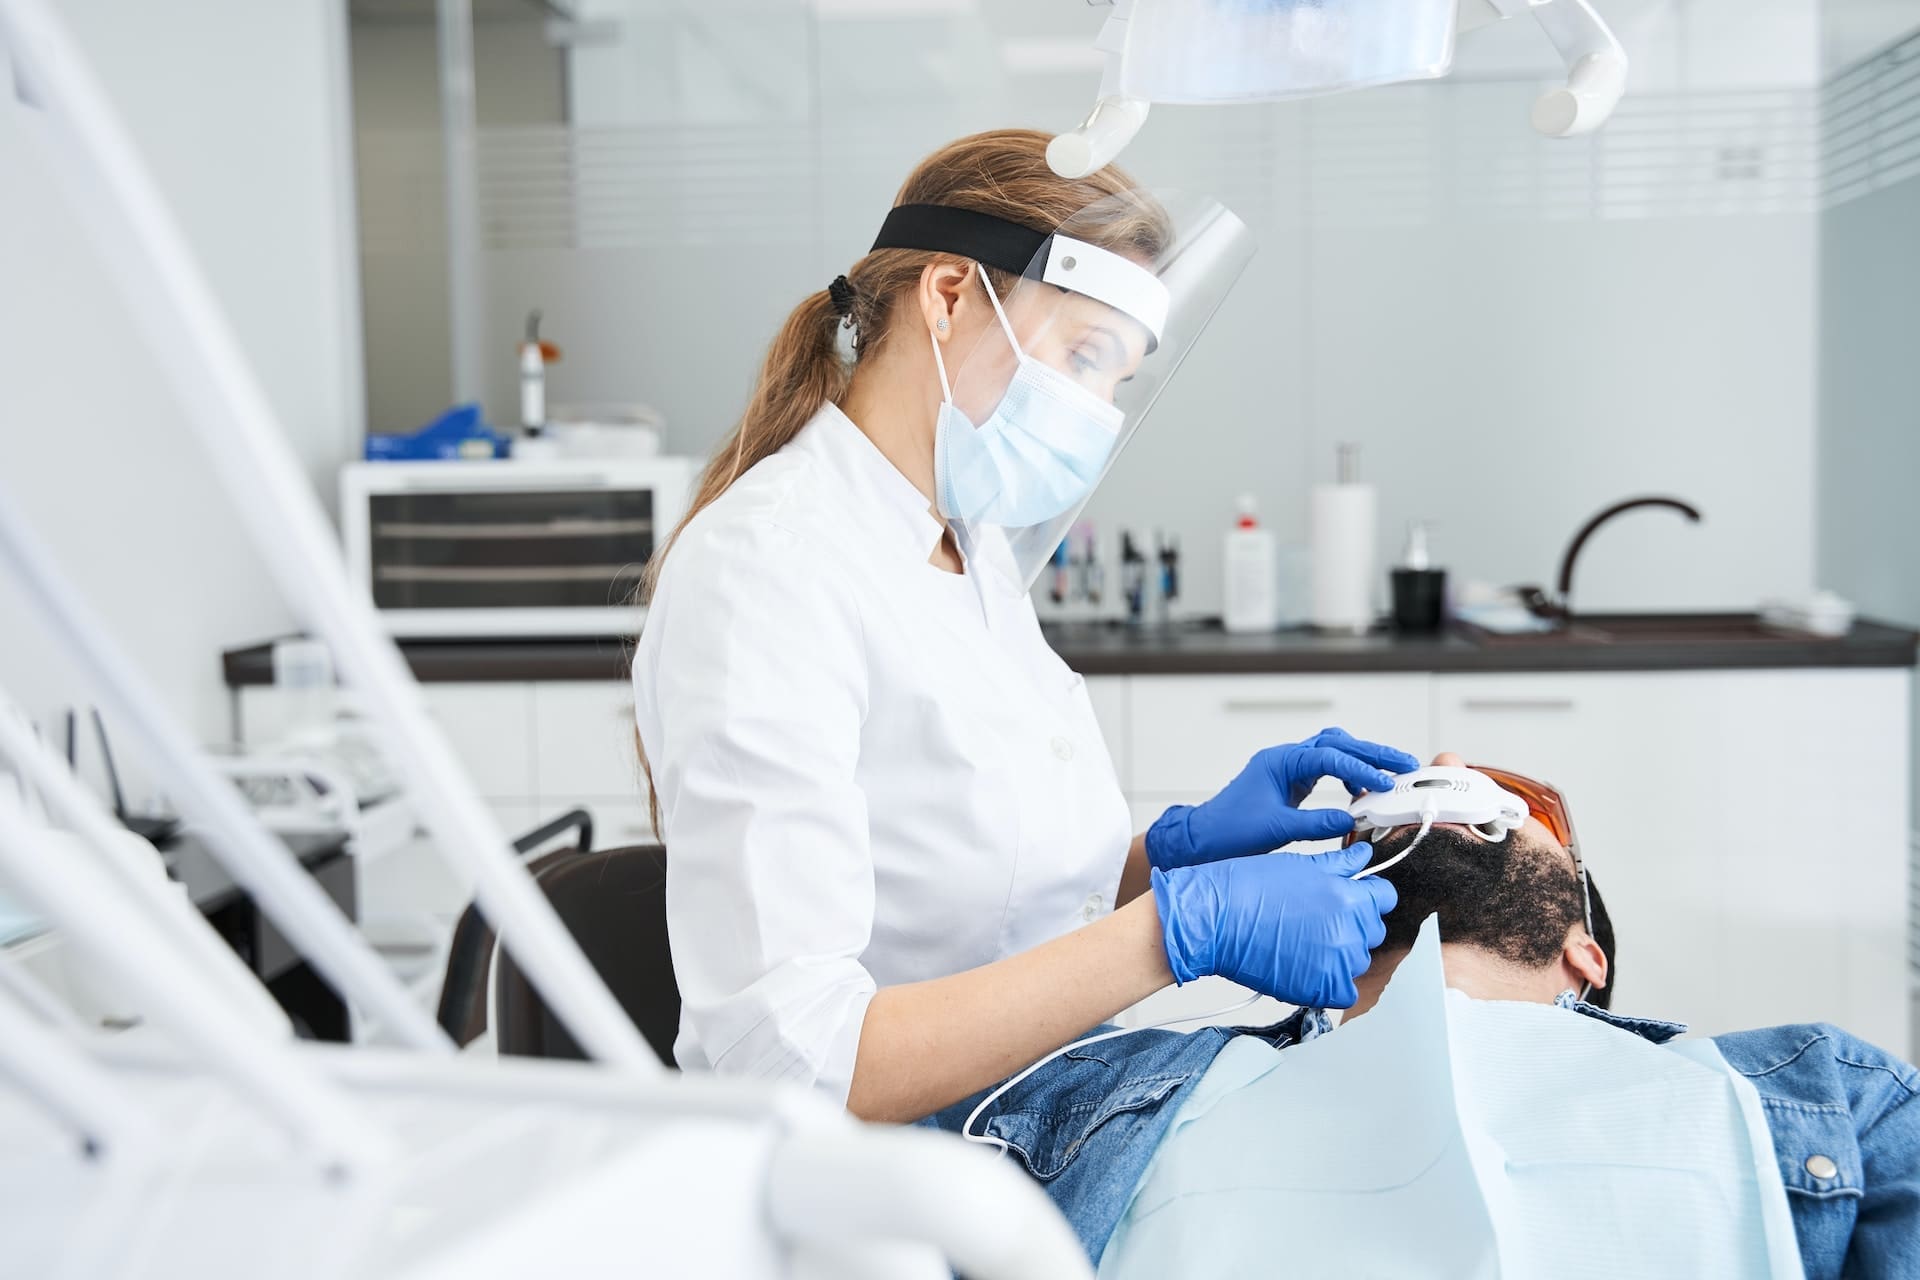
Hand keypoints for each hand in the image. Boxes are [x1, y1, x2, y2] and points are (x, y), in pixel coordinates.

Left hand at [1145, 727, 1419, 871]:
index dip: (1360, 768)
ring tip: (1388, 777)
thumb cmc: (1231, 831)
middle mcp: (1285, 759)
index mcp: (1279, 762)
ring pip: (1333, 751)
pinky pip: (1326, 769)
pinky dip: (1347, 775)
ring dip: (1361, 760)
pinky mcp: (1291, 782)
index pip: (1328, 756)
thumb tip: (1352, 820)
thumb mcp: (1276, 829)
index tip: (1386, 782)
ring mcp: (1288, 768)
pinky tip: (1358, 792)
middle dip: (1371, 752)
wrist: (1204, 839)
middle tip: (1404, 763)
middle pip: (1336, 743)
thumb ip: (1315, 824)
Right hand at [1151, 844, 1395, 1009]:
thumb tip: (1363, 856)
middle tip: (1316, 920)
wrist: (1214, 919)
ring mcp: (1337, 964)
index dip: (1366, 895)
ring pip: (1358, 960)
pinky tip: (1307, 967)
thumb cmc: (1248, 888)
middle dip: (1352, 924)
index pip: (1385, 898)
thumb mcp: (1300, 864)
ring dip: (1340, 953)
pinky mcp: (1321, 990)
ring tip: (1304, 942)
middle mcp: (1350, 931)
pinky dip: (1331, 983)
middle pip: (1372, 929)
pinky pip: (1345, 992)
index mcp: (1349, 896)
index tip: (1349, 899)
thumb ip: (1341, 865)